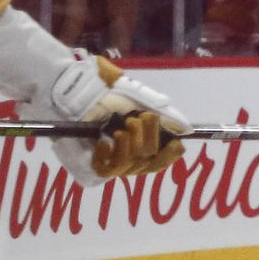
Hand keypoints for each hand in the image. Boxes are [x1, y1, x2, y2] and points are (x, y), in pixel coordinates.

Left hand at [48, 56, 188, 179]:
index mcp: (138, 141)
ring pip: (130, 167)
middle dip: (146, 141)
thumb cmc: (103, 89)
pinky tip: (104, 142)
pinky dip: (110, 155)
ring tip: (119, 128)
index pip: (160, 160)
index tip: (172, 141)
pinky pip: (107, 171)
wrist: (69, 88)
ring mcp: (105, 161)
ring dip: (129, 146)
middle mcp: (123, 155)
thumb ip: (166, 116)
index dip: (168, 154)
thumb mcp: (140, 99)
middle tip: (134, 122)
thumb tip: (188, 129)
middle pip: (148, 163)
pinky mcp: (87, 166)